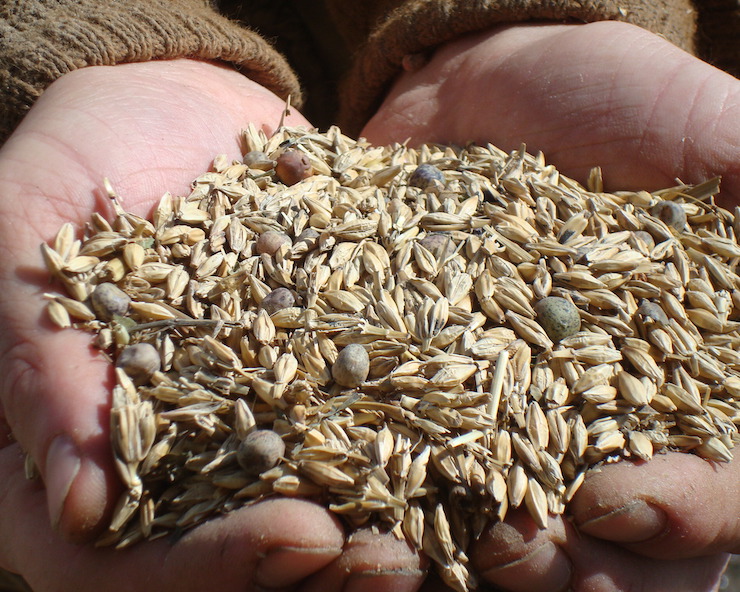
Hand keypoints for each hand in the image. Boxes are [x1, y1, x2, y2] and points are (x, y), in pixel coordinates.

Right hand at [0, 59, 425, 590]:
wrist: (164, 106)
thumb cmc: (72, 162)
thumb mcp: (28, 240)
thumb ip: (40, 365)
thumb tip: (76, 507)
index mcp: (90, 445)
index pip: (124, 561)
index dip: (209, 568)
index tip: (299, 539)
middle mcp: (181, 445)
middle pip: (236, 548)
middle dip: (319, 569)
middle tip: (395, 565)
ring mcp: (259, 405)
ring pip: (314, 494)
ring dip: (386, 521)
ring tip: (457, 523)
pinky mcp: (320, 354)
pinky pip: (368, 404)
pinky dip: (421, 426)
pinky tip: (483, 432)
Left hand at [363, 21, 739, 590]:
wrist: (482, 89)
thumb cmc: (605, 99)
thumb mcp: (698, 129)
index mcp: (678, 383)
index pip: (713, 487)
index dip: (686, 514)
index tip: (621, 503)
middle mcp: (591, 419)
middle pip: (606, 545)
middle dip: (571, 571)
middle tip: (519, 557)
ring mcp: (497, 414)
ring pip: (500, 532)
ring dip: (471, 563)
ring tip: (424, 559)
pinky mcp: (415, 394)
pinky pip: (401, 468)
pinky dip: (382, 502)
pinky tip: (353, 519)